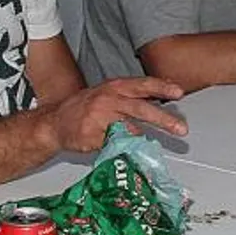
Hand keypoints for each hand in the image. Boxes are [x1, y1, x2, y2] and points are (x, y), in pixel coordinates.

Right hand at [45, 77, 187, 153]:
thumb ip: (132, 96)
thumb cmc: (85, 107)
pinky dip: (125, 147)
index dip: (161, 87)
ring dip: (144, 138)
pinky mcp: (93, 137)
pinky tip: (129, 150)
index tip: (178, 92)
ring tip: (154, 144)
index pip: (142, 84)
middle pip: (140, 108)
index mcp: (115, 87)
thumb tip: (161, 98)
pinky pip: (115, 144)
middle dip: (163, 119)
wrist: (55, 122)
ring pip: (128, 128)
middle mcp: (108, 100)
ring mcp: (99, 119)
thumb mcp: (109, 93)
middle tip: (180, 128)